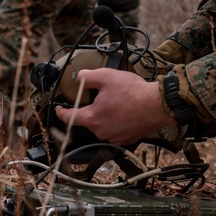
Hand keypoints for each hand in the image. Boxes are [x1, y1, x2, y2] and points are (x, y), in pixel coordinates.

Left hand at [55, 67, 174, 145]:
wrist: (157, 105)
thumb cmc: (132, 92)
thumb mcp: (106, 76)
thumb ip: (88, 77)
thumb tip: (79, 77)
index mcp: (92, 118)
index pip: (69, 117)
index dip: (61, 112)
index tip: (59, 109)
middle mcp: (101, 131)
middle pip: (88, 120)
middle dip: (91, 109)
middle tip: (99, 96)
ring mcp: (114, 137)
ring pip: (103, 126)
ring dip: (105, 115)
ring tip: (116, 102)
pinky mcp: (127, 139)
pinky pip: (116, 130)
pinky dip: (117, 121)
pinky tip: (125, 111)